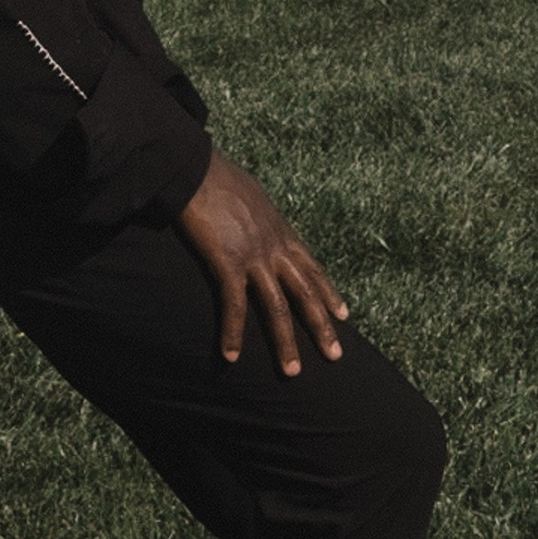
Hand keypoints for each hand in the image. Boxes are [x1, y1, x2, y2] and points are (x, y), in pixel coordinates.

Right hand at [175, 155, 347, 377]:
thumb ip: (259, 214)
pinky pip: (235, 305)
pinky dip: (233, 332)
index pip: (313, 268)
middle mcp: (274, 246)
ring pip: (277, 307)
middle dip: (322, 327)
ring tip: (292, 372)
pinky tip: (231, 355)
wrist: (193, 166)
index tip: (344, 315)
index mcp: (280, 230)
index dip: (329, 294)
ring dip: (285, 343)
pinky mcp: (227, 262)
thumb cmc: (215, 175)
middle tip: (335, 355)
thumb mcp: (252, 195)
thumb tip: (256, 217)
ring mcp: (253, 255)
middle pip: (306, 293)